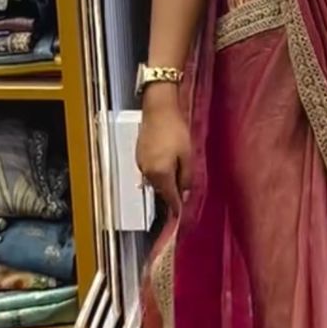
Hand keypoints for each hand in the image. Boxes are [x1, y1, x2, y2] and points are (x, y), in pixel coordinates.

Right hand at [136, 99, 191, 218]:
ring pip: (156, 180)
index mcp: (160, 174)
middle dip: (173, 192)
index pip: (170, 198)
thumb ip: (187, 177)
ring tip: (178, 172)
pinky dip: (159, 171)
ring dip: (166, 180)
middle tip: (185, 192)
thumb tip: (185, 193)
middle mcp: (147, 173)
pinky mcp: (138, 156)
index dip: (177, 208)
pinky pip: (151, 170)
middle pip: (162, 190)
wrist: (158, 109)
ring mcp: (141, 164)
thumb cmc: (176, 130)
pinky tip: (168, 161)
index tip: (181, 218)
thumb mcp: (187, 154)